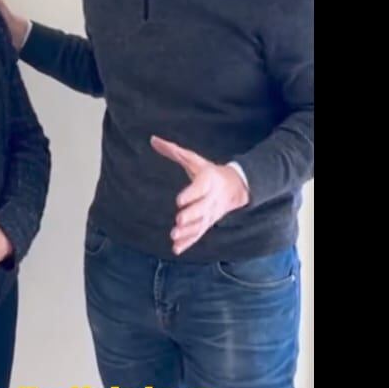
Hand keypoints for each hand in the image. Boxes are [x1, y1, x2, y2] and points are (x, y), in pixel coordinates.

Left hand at [150, 135, 248, 255]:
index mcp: (208, 181)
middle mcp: (211, 199)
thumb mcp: (193, 159)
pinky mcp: (207, 224)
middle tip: (178, 220)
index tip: (179, 201)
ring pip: (200, 224)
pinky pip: (198, 234)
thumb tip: (153, 139)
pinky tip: (176, 249)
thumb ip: (173, 151)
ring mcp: (210, 214)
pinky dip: (188, 242)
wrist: (235, 187)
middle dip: (191, 216)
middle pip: (202, 209)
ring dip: (188, 232)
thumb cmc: (208, 171)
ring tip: (174, 236)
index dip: (191, 194)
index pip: (200, 188)